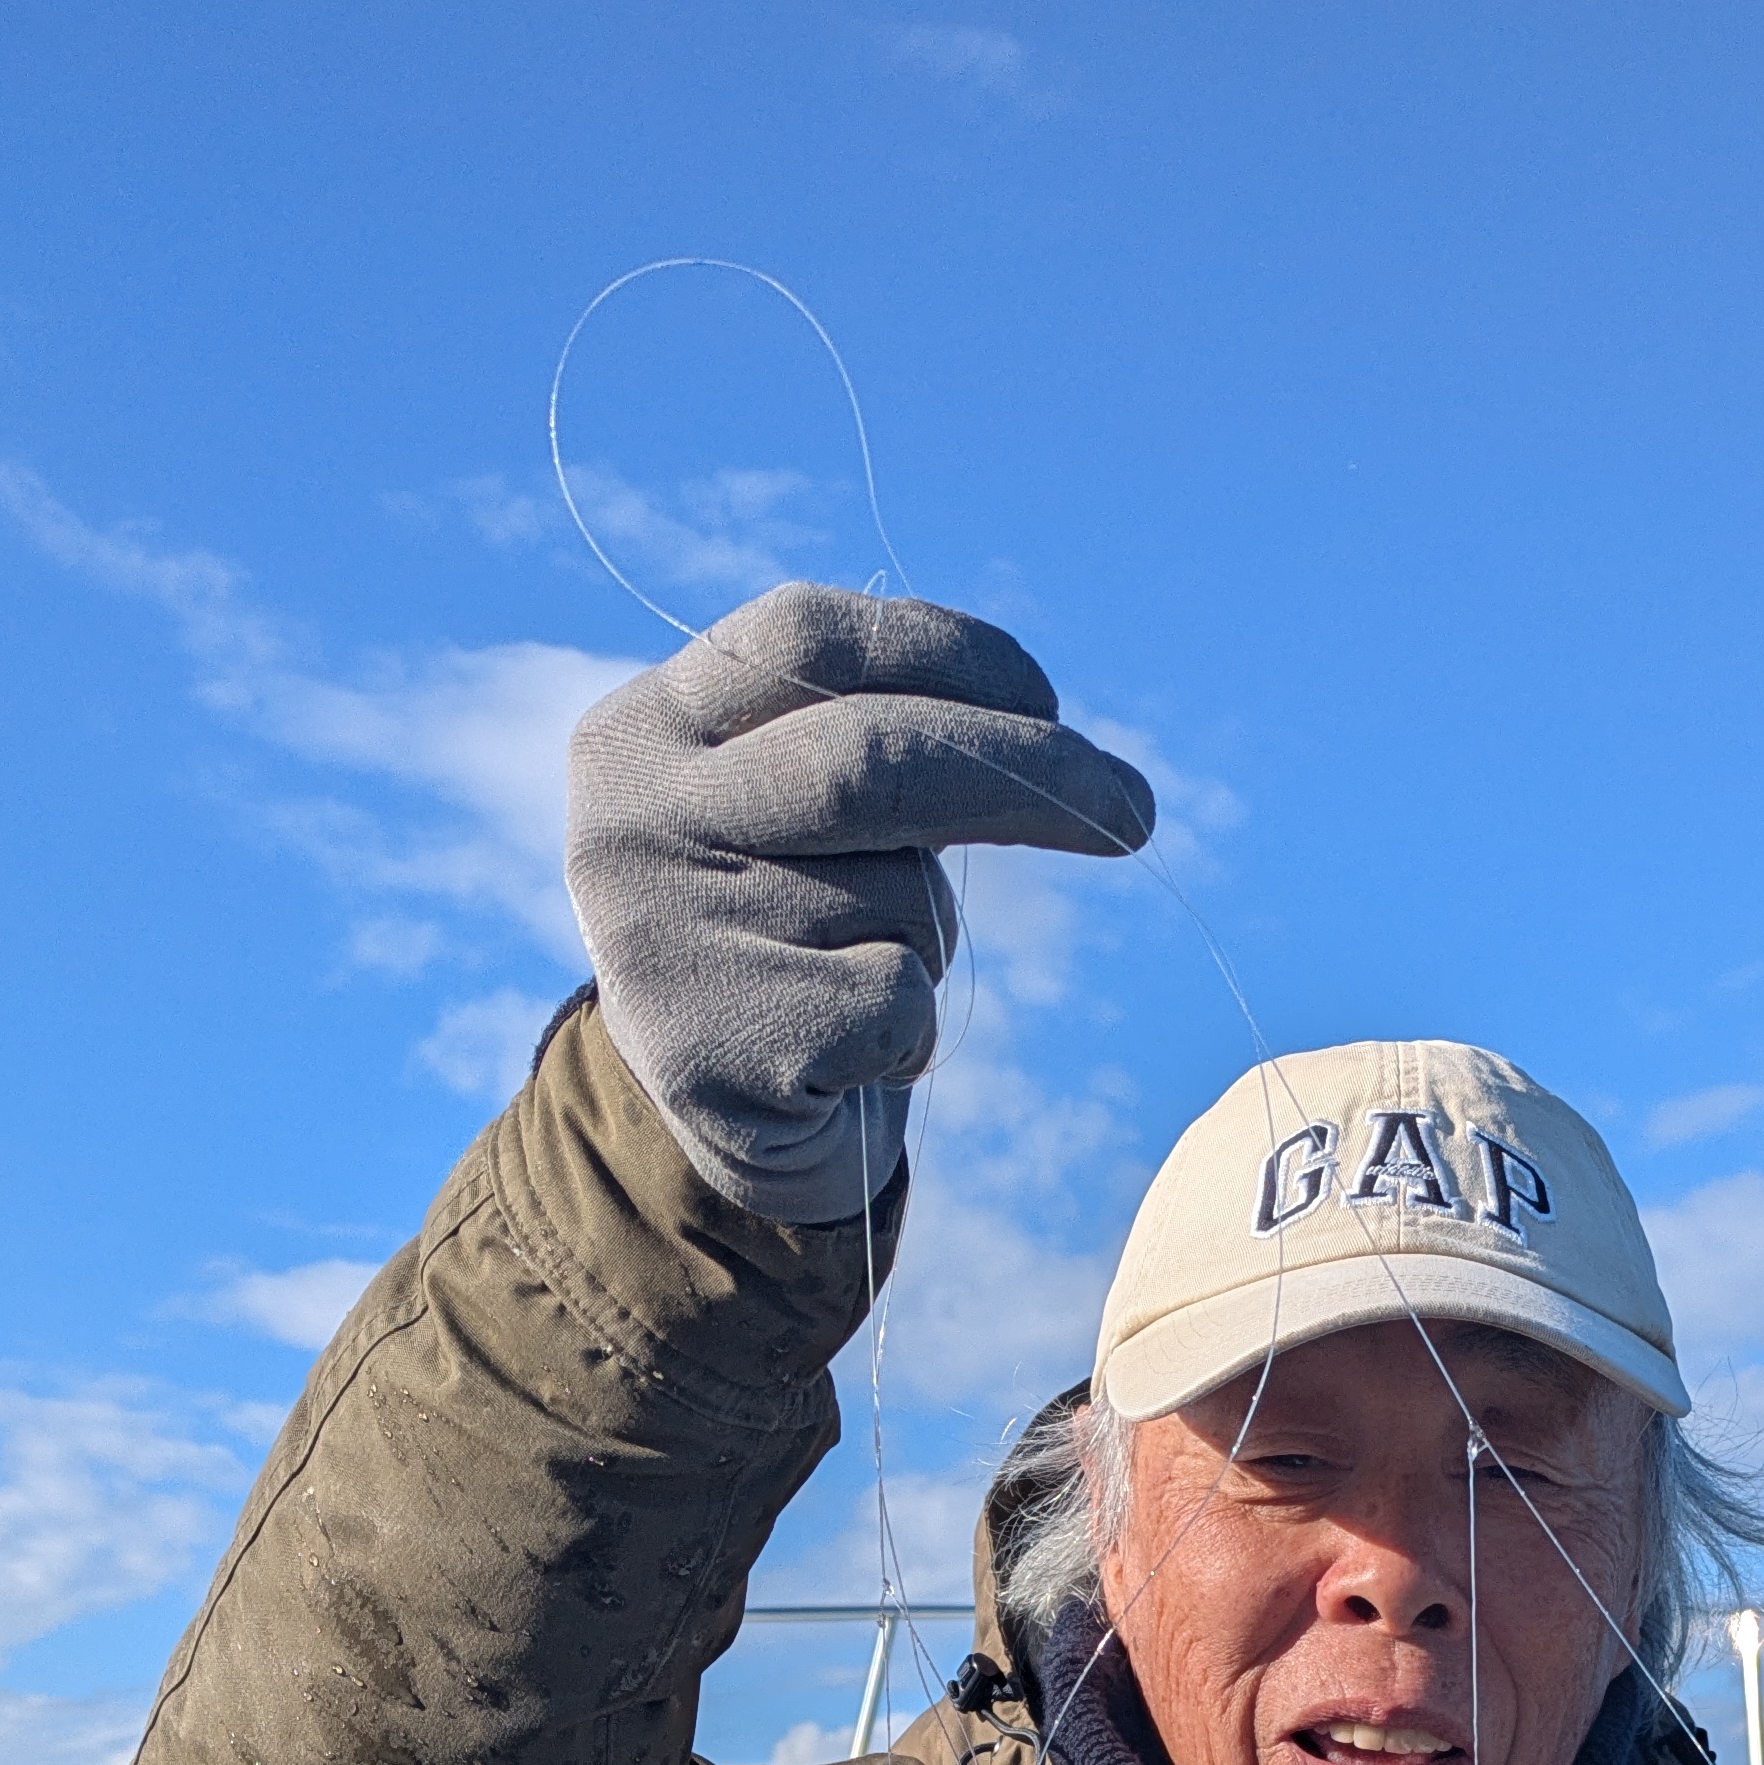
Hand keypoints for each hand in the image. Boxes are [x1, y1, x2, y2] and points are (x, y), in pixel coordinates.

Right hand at [566, 584, 1154, 1222]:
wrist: (720, 1123)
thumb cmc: (791, 933)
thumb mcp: (799, 812)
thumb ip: (877, 741)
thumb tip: (1044, 728)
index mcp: (642, 730)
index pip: (806, 641)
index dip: (945, 652)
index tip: (1047, 697)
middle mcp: (627, 822)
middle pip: (867, 760)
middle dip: (1026, 774)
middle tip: (1136, 809)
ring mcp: (661, 939)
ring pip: (896, 894)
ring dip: (929, 932)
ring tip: (859, 971)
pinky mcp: (714, 1051)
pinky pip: (898, 1001)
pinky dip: (912, 1028)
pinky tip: (849, 1054)